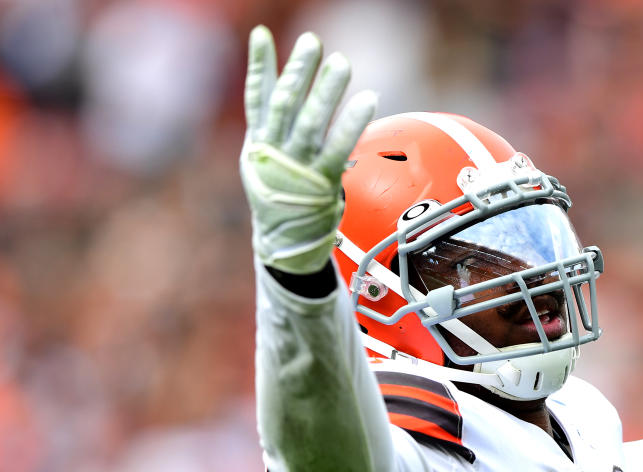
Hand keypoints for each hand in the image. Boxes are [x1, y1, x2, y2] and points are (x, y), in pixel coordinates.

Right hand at [240, 26, 375, 273]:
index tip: (262, 34)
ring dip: (326, 90)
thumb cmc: (280, 198)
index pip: (256, 98)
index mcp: (257, 144)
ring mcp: (295, 168)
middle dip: (299, 71)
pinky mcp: (320, 183)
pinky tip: (367, 100)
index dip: (259, 65)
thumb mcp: (266, 162)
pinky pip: (338, 148)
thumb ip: (273, 128)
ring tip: (341, 62)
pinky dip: (351, 123)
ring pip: (309, 122)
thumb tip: (286, 98)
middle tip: (313, 41)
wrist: (283, 247)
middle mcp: (272, 153)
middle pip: (284, 104)